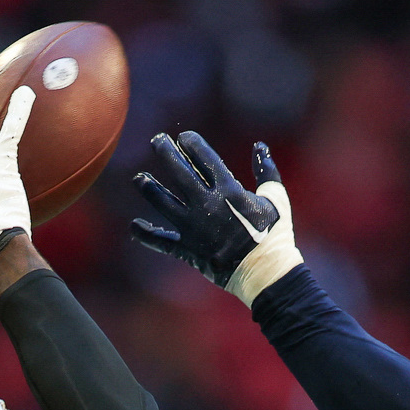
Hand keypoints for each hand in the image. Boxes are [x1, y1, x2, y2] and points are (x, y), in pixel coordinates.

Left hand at [130, 133, 302, 305]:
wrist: (265, 272)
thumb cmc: (274, 234)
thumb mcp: (275, 198)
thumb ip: (267, 171)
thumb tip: (260, 147)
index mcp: (228, 189)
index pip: (203, 157)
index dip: (191, 143)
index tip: (183, 137)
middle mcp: (206, 204)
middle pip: (178, 171)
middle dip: (166, 152)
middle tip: (157, 141)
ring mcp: (193, 227)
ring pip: (163, 202)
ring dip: (149, 189)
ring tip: (139, 179)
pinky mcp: (188, 248)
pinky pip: (162, 241)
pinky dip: (146, 235)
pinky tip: (134, 227)